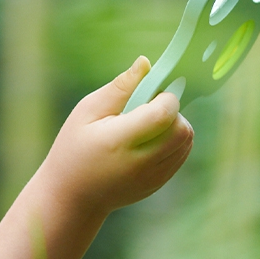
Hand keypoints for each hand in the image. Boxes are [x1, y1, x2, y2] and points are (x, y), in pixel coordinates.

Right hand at [38, 56, 193, 215]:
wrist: (73, 196)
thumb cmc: (74, 147)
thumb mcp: (88, 111)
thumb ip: (120, 87)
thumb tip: (146, 63)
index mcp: (119, 141)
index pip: (163, 115)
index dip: (165, 98)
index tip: (150, 94)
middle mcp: (140, 163)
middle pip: (182, 129)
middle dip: (172, 111)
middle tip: (148, 108)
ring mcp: (152, 177)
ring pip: (187, 141)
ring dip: (175, 125)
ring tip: (147, 124)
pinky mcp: (159, 184)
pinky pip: (182, 154)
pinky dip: (174, 141)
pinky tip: (150, 139)